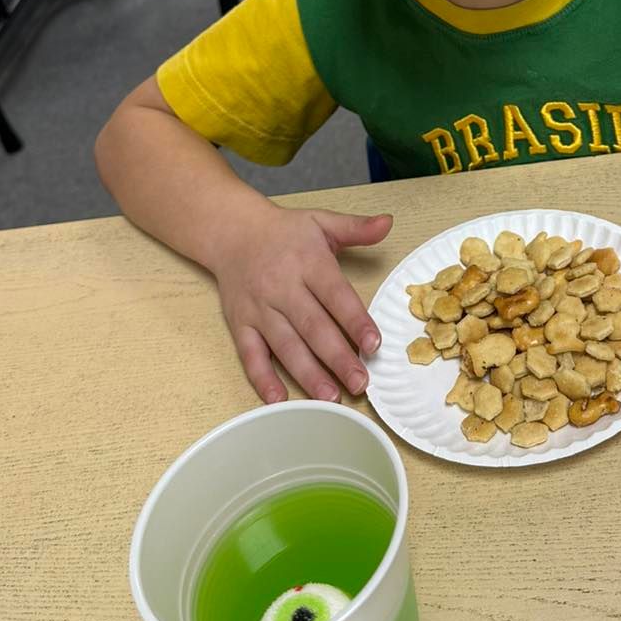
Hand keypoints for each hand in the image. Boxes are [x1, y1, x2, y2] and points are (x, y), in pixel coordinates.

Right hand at [211, 205, 391, 402]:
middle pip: (313, 327)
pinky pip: (250, 354)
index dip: (355, 321)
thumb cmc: (284, 231)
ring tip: (331, 397)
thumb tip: (388, 223)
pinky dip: (262, 378)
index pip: (335, 295)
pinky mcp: (240, 324)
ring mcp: (259, 309)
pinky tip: (278, 399)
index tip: (374, 345)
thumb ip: (357, 227)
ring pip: (285, 346)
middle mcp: (282, 287)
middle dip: (337, 358)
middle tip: (360, 384)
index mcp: (308, 262)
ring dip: (308, 374)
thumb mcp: (322, 221)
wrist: (232, 232)